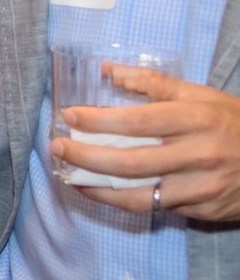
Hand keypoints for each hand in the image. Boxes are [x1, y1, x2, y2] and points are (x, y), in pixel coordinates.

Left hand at [53, 64, 239, 221]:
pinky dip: (121, 200)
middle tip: (57, 147)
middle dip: (86, 156)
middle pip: (131, 161)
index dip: (99, 121)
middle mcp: (199, 154)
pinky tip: (100, 190)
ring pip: (138, 193)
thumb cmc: (235, 124)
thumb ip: (155, 83)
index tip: (69, 116)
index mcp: (197, 119)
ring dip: (97, 186)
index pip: (138, 122)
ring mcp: (201, 186)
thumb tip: (110, 70)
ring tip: (70, 175)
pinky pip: (153, 207)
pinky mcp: (202, 209)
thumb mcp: (203, 96)